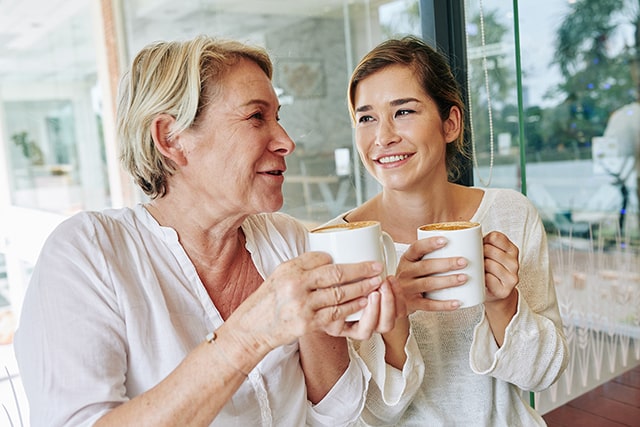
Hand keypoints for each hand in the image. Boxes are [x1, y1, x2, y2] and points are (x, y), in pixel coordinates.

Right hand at [228, 251, 384, 354]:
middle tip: (378, 267)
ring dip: (361, 289)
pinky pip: (335, 314)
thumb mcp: (280, 275)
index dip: (343, 259)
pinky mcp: (306, 324)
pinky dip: (352, 308)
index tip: (360, 258)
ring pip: (339, 295)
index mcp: (290, 269)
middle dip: (361, 270)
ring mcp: (302, 306)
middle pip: (335, 274)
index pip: (321, 259)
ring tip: (376, 284)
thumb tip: (329, 258)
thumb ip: (304, 266)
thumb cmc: (269, 300)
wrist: (252, 328)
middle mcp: (295, 285)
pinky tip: (364, 303)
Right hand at [394, 236, 466, 314]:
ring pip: (428, 284)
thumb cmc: (411, 277)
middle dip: (446, 264)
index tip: (445, 240)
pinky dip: (444, 304)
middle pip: (425, 266)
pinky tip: (456, 302)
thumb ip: (430, 255)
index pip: (416, 248)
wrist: (395, 299)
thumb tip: (462, 245)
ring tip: (463, 278)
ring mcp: (407, 289)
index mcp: (407, 259)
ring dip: (447, 281)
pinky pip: (429, 305)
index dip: (430, 243)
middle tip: (463, 262)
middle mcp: (405, 273)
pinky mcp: (412, 304)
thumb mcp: (413, 264)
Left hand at [482, 231, 518, 305]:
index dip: (483, 240)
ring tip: (477, 269)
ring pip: (488, 264)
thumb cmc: (488, 269)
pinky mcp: (505, 290)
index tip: (479, 247)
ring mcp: (512, 278)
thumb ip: (483, 243)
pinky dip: (481, 278)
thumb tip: (464, 237)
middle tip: (475, 260)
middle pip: (489, 250)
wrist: (494, 292)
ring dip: (479, 266)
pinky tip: (481, 279)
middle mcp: (515, 263)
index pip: (495, 237)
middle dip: (478, 253)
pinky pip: (488, 279)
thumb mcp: (490, 253)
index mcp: (512, 250)